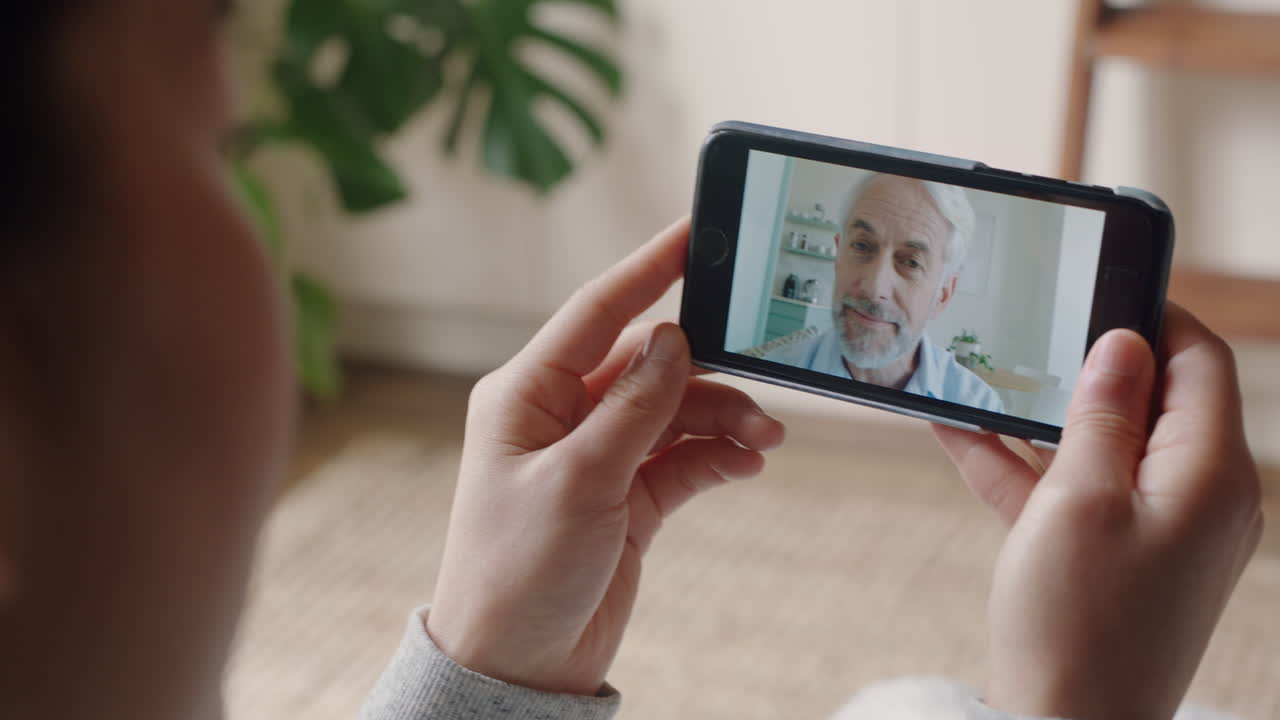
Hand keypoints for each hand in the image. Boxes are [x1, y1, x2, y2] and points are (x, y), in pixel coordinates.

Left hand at [426, 218, 785, 695]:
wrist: (519, 666)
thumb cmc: (517, 572)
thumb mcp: (578, 481)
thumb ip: (633, 408)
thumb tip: (672, 338)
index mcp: (527, 395)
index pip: (596, 311)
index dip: (649, 268)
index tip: (698, 232)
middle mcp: (562, 416)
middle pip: (649, 364)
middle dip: (707, 369)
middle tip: (764, 368)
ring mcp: (597, 456)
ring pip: (675, 411)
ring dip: (722, 418)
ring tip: (764, 437)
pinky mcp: (628, 497)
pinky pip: (683, 458)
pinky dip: (717, 456)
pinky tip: (747, 462)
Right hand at [934, 303, 1262, 719]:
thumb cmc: (1077, 623)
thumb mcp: (1080, 499)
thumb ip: (1103, 414)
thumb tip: (1124, 342)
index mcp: (1210, 474)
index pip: (1199, 362)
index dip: (1152, 314)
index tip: (1096, 283)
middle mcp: (1197, 497)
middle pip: (1150, 401)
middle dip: (1084, 363)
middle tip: (1029, 326)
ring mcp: (1156, 530)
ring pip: (1101, 445)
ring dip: (1041, 414)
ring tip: (981, 373)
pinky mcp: (1115, 557)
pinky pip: (1074, 492)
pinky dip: (1025, 464)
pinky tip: (959, 433)